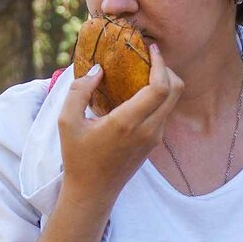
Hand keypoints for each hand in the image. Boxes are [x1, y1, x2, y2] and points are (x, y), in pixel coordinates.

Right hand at [58, 43, 182, 205]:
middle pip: (176, 90)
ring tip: (143, 71)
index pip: (160, 88)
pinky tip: (139, 91)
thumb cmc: (77, 157)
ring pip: (173, 101)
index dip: (161, 64)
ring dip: (164, 82)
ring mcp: (154, 138)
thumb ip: (79, 91)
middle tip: (150, 57)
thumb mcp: (67, 122)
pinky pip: (165, 111)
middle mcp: (148, 130)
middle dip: (167, 68)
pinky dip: (159, 96)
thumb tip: (97, 69)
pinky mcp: (154, 142)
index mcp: (128, 123)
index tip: (151, 49)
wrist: (93, 192)